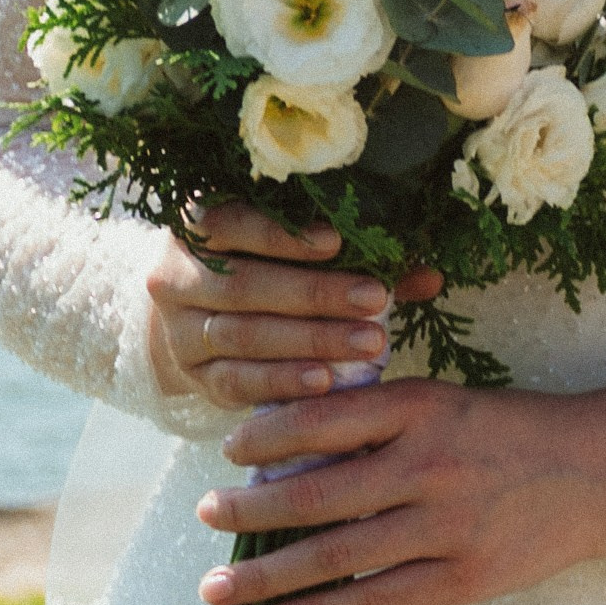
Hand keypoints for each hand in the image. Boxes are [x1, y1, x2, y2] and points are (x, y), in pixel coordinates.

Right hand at [145, 203, 440, 408]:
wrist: (188, 316)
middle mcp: (176, 275)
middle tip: (375, 299)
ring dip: (310, 340)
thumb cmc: (257, 268)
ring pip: (243, 335)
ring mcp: (178, 330)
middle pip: (244, 285)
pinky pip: (236, 380)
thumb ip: (354, 257)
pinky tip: (325, 380)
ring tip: (367, 344)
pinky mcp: (193, 376)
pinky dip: (282, 381)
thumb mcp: (288, 249)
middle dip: (314, 294)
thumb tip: (429, 275)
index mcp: (194, 224)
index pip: (230, 223)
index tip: (336, 242)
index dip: (281, 234)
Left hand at [194, 378, 605, 604]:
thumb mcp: (445, 404)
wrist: (597, 472)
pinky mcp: (460, 580)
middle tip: (204, 516)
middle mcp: (427, 465)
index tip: (228, 451)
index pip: (322, 418)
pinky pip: (375, 601)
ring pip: (335, 555)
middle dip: (249, 509)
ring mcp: (443, 527)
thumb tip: (291, 454)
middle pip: (316, 493)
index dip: (266, 436)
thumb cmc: (507, 431)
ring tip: (216, 587)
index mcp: (420, 408)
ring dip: (266, 574)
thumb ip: (379, 424)